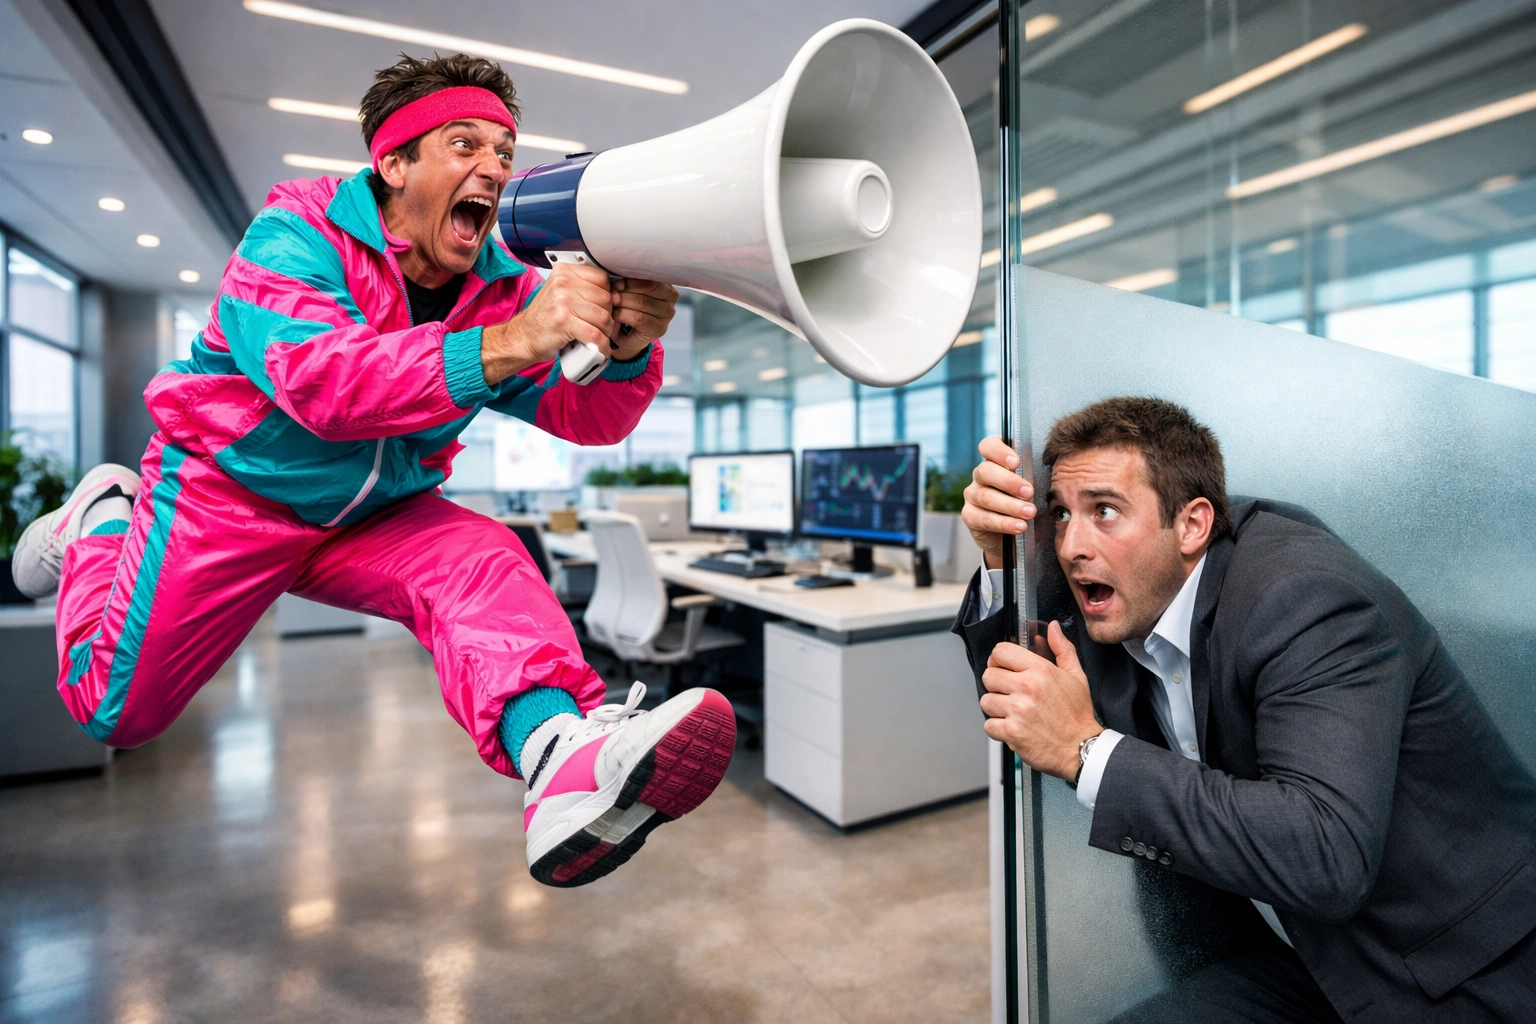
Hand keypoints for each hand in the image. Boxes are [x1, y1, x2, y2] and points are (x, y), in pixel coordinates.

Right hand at [481, 262, 615, 384]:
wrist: (523, 337)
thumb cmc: (545, 318)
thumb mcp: (561, 293)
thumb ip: (583, 289)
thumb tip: (616, 297)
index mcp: (564, 271)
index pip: (602, 278)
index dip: (607, 295)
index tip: (602, 307)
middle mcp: (563, 283)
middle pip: (605, 298)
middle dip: (608, 316)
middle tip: (600, 326)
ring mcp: (563, 301)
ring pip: (603, 317)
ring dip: (605, 332)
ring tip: (598, 338)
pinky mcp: (564, 322)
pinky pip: (595, 335)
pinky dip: (601, 346)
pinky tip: (600, 349)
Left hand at [608, 278, 678, 361]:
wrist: (625, 336)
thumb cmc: (627, 309)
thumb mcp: (628, 291)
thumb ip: (628, 284)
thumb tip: (620, 282)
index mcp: (665, 286)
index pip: (652, 278)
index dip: (633, 280)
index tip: (619, 283)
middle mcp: (671, 300)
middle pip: (649, 288)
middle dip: (627, 290)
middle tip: (613, 295)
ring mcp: (667, 316)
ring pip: (643, 303)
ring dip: (624, 302)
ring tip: (613, 304)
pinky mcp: (659, 329)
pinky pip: (639, 318)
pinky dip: (624, 315)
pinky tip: (616, 315)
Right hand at [962, 436, 1035, 569]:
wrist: (1009, 535)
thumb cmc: (1024, 503)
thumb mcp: (1030, 486)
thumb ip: (1034, 476)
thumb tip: (1056, 470)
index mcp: (994, 462)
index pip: (988, 446)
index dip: (999, 451)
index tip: (1016, 462)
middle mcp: (980, 476)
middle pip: (985, 471)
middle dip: (1009, 482)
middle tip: (1029, 492)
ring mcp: (973, 495)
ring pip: (986, 496)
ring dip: (1010, 505)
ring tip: (1030, 513)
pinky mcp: (970, 516)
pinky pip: (984, 519)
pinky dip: (1004, 523)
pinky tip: (1019, 526)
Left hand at [980, 622, 1100, 779]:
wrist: (1081, 749)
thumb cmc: (1077, 715)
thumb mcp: (1076, 676)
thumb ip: (1062, 649)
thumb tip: (1052, 628)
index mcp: (1040, 671)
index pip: (1001, 651)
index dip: (998, 659)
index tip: (1002, 668)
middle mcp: (1027, 688)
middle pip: (989, 676)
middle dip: (996, 685)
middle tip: (1010, 693)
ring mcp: (1017, 710)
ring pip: (986, 701)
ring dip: (996, 708)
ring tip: (1013, 712)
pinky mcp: (1011, 732)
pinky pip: (988, 725)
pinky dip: (997, 729)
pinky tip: (1013, 727)